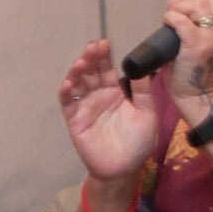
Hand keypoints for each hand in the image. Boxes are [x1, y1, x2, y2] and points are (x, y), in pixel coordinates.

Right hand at [58, 39, 161, 183]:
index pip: (107, 69)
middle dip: (90, 59)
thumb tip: (144, 68)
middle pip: (90, 73)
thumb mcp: (146, 112)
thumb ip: (143, 91)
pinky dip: (66, 93)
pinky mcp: (74, 120)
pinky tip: (68, 84)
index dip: (104, 57)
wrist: (124, 167)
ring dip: (76, 72)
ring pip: (77, 84)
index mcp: (115, 91)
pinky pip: (68, 104)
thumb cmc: (137, 141)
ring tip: (80, 63)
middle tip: (92, 48)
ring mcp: (85, 107)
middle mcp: (98, 95)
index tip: (104, 43)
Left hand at [160, 0, 212, 119]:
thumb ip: (205, 24)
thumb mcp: (212, 44)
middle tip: (177, 9)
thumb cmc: (199, 70)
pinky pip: (181, 20)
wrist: (198, 96)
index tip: (192, 4)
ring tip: (172, 16)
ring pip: (198, 4)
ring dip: (179, 6)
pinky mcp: (197, 44)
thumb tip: (181, 1)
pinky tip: (166, 23)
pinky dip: (171, 17)